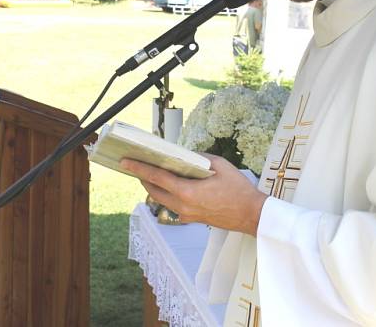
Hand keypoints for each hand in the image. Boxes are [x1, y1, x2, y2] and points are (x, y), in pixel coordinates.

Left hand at [121, 154, 266, 235]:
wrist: (250, 215)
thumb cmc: (238, 190)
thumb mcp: (220, 165)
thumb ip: (199, 159)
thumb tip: (186, 156)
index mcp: (187, 192)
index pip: (157, 178)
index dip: (139, 168)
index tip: (125, 161)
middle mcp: (182, 206)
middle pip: (153, 190)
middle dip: (142, 177)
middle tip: (134, 164)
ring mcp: (185, 215)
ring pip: (160, 199)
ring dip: (152, 186)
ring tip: (148, 172)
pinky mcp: (190, 219)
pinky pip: (171, 205)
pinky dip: (165, 193)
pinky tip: (169, 184)